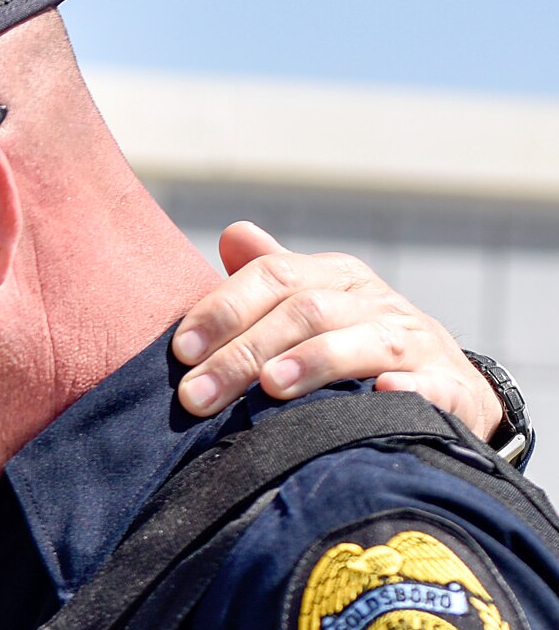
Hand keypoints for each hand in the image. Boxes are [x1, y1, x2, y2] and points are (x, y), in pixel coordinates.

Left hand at [172, 222, 500, 439]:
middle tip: (197, 396)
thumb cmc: (355, 342)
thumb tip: (231, 234)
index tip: (181, 351)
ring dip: (316, 361)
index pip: (275, 277)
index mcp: (335, 278)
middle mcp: (373, 302)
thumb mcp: (315, 303)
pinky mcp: (447, 388)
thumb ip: (270, 278)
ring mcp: (413, 344)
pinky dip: (406, 390)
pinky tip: (380, 393)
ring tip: (272, 385)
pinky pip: (428, 385)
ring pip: (364, 342)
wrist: (447, 384)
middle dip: (245, 353)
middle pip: (306, 313)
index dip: (225, 309)